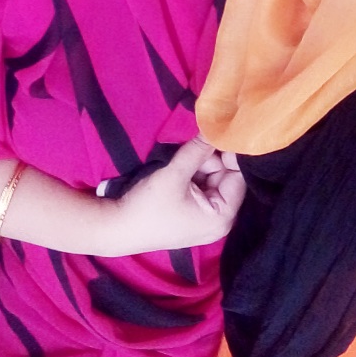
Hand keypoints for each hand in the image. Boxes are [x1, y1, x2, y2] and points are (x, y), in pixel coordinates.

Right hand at [109, 138, 244, 254]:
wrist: (116, 228)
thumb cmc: (148, 206)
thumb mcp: (175, 173)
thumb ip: (198, 150)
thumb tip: (215, 128)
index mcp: (222, 217)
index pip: (238, 177)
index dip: (228, 155)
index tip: (216, 135)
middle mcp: (220, 222)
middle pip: (225, 178)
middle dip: (209, 161)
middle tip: (190, 149)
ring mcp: (206, 220)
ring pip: (212, 180)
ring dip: (198, 166)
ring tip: (178, 164)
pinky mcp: (193, 216)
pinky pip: (201, 188)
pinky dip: (192, 176)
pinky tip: (177, 172)